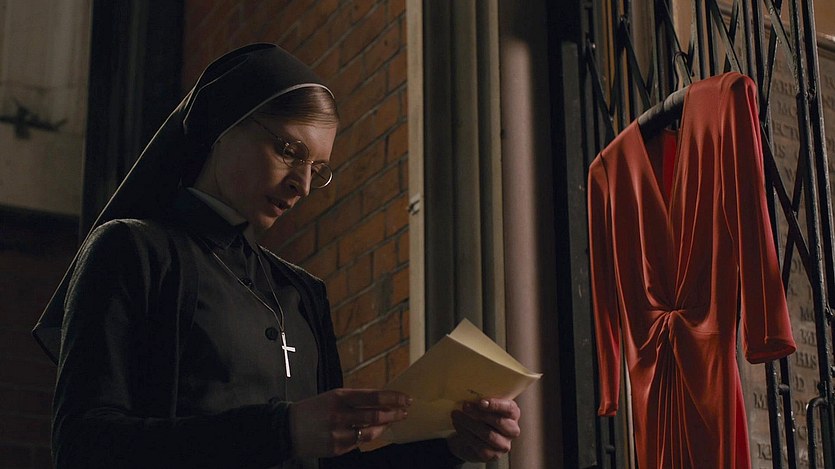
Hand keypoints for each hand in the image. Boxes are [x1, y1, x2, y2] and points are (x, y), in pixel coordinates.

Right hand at [288, 388, 410, 457]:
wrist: (289, 429)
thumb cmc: (316, 409)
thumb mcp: (333, 396)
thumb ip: (357, 399)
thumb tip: (383, 401)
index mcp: (339, 397)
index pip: (373, 397)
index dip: (393, 398)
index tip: (406, 398)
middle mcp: (339, 415)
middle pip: (375, 416)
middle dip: (394, 414)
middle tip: (404, 412)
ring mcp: (338, 434)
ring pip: (370, 433)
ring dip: (384, 427)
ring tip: (390, 422)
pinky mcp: (337, 449)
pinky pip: (359, 443)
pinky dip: (368, 436)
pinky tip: (372, 432)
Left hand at [447, 398, 520, 461]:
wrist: (469, 437)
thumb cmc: (478, 418)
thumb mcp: (483, 406)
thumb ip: (483, 401)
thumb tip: (471, 394)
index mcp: (513, 414)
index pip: (510, 409)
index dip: (496, 405)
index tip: (481, 402)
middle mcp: (512, 430)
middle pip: (498, 422)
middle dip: (479, 413)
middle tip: (465, 406)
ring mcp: (504, 445)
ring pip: (488, 434)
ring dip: (469, 423)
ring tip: (456, 415)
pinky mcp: (493, 455)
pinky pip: (479, 445)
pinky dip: (466, 434)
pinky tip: (458, 426)